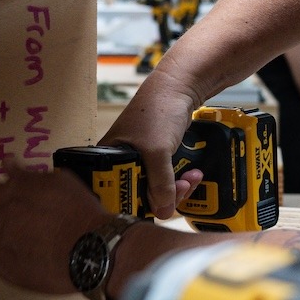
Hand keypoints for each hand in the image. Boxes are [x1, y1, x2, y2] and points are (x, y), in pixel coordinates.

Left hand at [0, 160, 111, 294]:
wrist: (91, 250)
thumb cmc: (77, 211)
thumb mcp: (56, 181)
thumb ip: (24, 174)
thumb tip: (8, 163)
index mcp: (4, 196)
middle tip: (10, 218)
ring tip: (23, 240)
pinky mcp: (8, 272)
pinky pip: (2, 263)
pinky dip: (13, 259)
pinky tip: (31, 256)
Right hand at [99, 77, 200, 218]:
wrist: (178, 87)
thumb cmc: (157, 110)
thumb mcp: (157, 151)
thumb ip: (160, 183)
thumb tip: (163, 211)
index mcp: (107, 160)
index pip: (117, 195)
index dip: (139, 203)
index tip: (160, 202)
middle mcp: (119, 162)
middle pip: (138, 195)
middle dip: (164, 196)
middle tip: (181, 188)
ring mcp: (138, 160)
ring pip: (154, 189)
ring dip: (176, 188)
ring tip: (191, 179)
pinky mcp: (154, 158)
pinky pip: (164, 178)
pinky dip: (179, 180)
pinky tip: (193, 174)